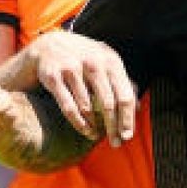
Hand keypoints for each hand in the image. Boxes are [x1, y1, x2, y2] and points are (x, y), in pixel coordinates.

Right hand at [29, 31, 136, 146]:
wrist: (48, 44)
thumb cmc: (83, 57)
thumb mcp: (104, 62)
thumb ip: (121, 81)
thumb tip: (138, 107)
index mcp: (110, 60)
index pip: (124, 95)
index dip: (127, 118)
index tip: (127, 136)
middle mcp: (93, 62)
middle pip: (109, 103)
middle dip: (113, 127)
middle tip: (115, 143)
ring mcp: (72, 68)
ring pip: (87, 107)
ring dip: (94, 126)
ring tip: (96, 136)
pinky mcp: (54, 76)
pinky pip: (68, 106)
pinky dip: (78, 122)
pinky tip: (84, 130)